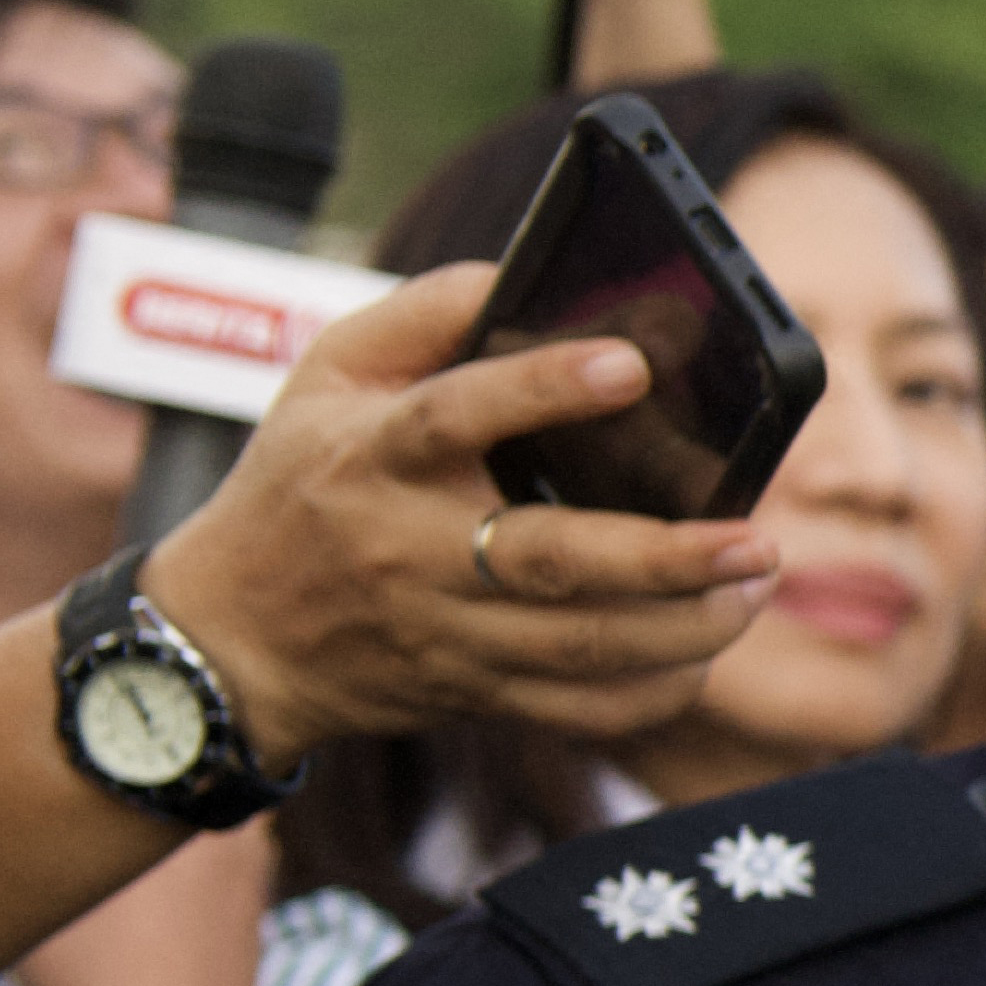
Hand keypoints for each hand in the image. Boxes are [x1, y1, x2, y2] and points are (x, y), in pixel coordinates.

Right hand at [134, 262, 778, 768]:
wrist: (230, 637)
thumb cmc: (303, 480)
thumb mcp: (329, 374)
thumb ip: (425, 312)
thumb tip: (525, 274)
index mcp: (373, 457)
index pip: (455, 416)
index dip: (543, 388)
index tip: (633, 362)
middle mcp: (410, 550)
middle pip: (547, 562)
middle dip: (664, 557)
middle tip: (756, 536)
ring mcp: (444, 633)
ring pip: (582, 648)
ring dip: (688, 625)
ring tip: (755, 580)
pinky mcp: (471, 692)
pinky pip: (578, 711)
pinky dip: (654, 690)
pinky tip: (706, 648)